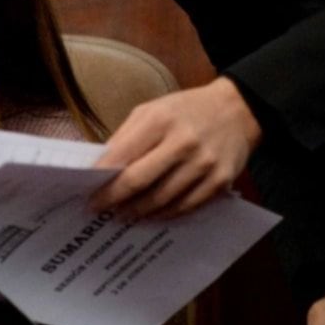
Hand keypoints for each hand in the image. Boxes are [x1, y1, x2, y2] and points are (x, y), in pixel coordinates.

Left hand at [89, 76, 261, 219]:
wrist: (236, 110)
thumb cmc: (186, 110)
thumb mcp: (152, 110)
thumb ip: (127, 136)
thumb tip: (102, 168)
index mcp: (161, 120)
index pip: (122, 156)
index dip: (102, 179)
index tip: (88, 193)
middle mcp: (183, 142)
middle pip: (140, 181)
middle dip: (115, 200)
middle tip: (102, 210)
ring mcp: (204, 164)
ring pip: (162, 199)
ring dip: (139, 212)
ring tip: (124, 214)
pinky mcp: (220, 181)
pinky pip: (186, 206)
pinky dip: (165, 214)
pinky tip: (152, 215)